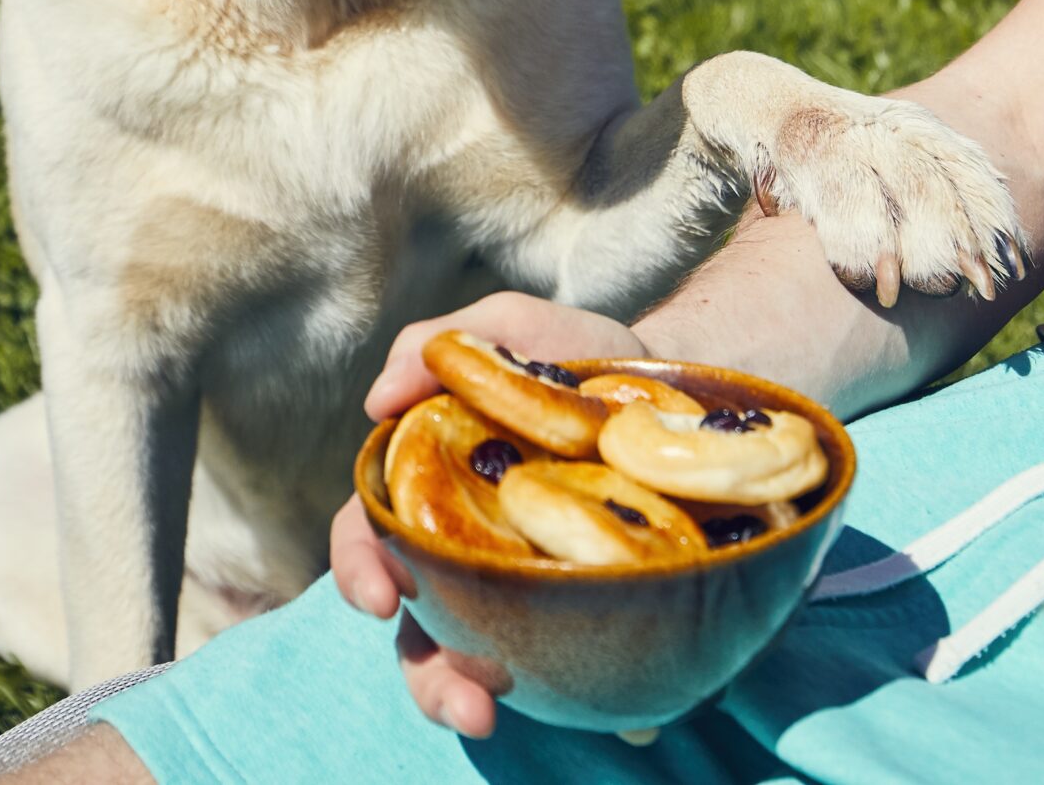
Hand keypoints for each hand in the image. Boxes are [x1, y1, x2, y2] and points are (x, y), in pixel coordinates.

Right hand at [328, 292, 643, 739]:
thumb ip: (443, 342)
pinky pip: (568, 661)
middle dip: (428, 673)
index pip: (372, 535)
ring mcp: (520, 585)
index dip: (363, 567)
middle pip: (419, 626)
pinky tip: (625, 717)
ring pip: (473, 661)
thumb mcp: (516, 326)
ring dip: (472, 700)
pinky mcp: (581, 606)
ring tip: (498, 717)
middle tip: (466, 702)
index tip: (384, 596)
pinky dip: (585, 696)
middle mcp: (464, 548)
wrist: (680, 382)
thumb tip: (379, 398)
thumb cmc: (580, 356)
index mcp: (431, 487)